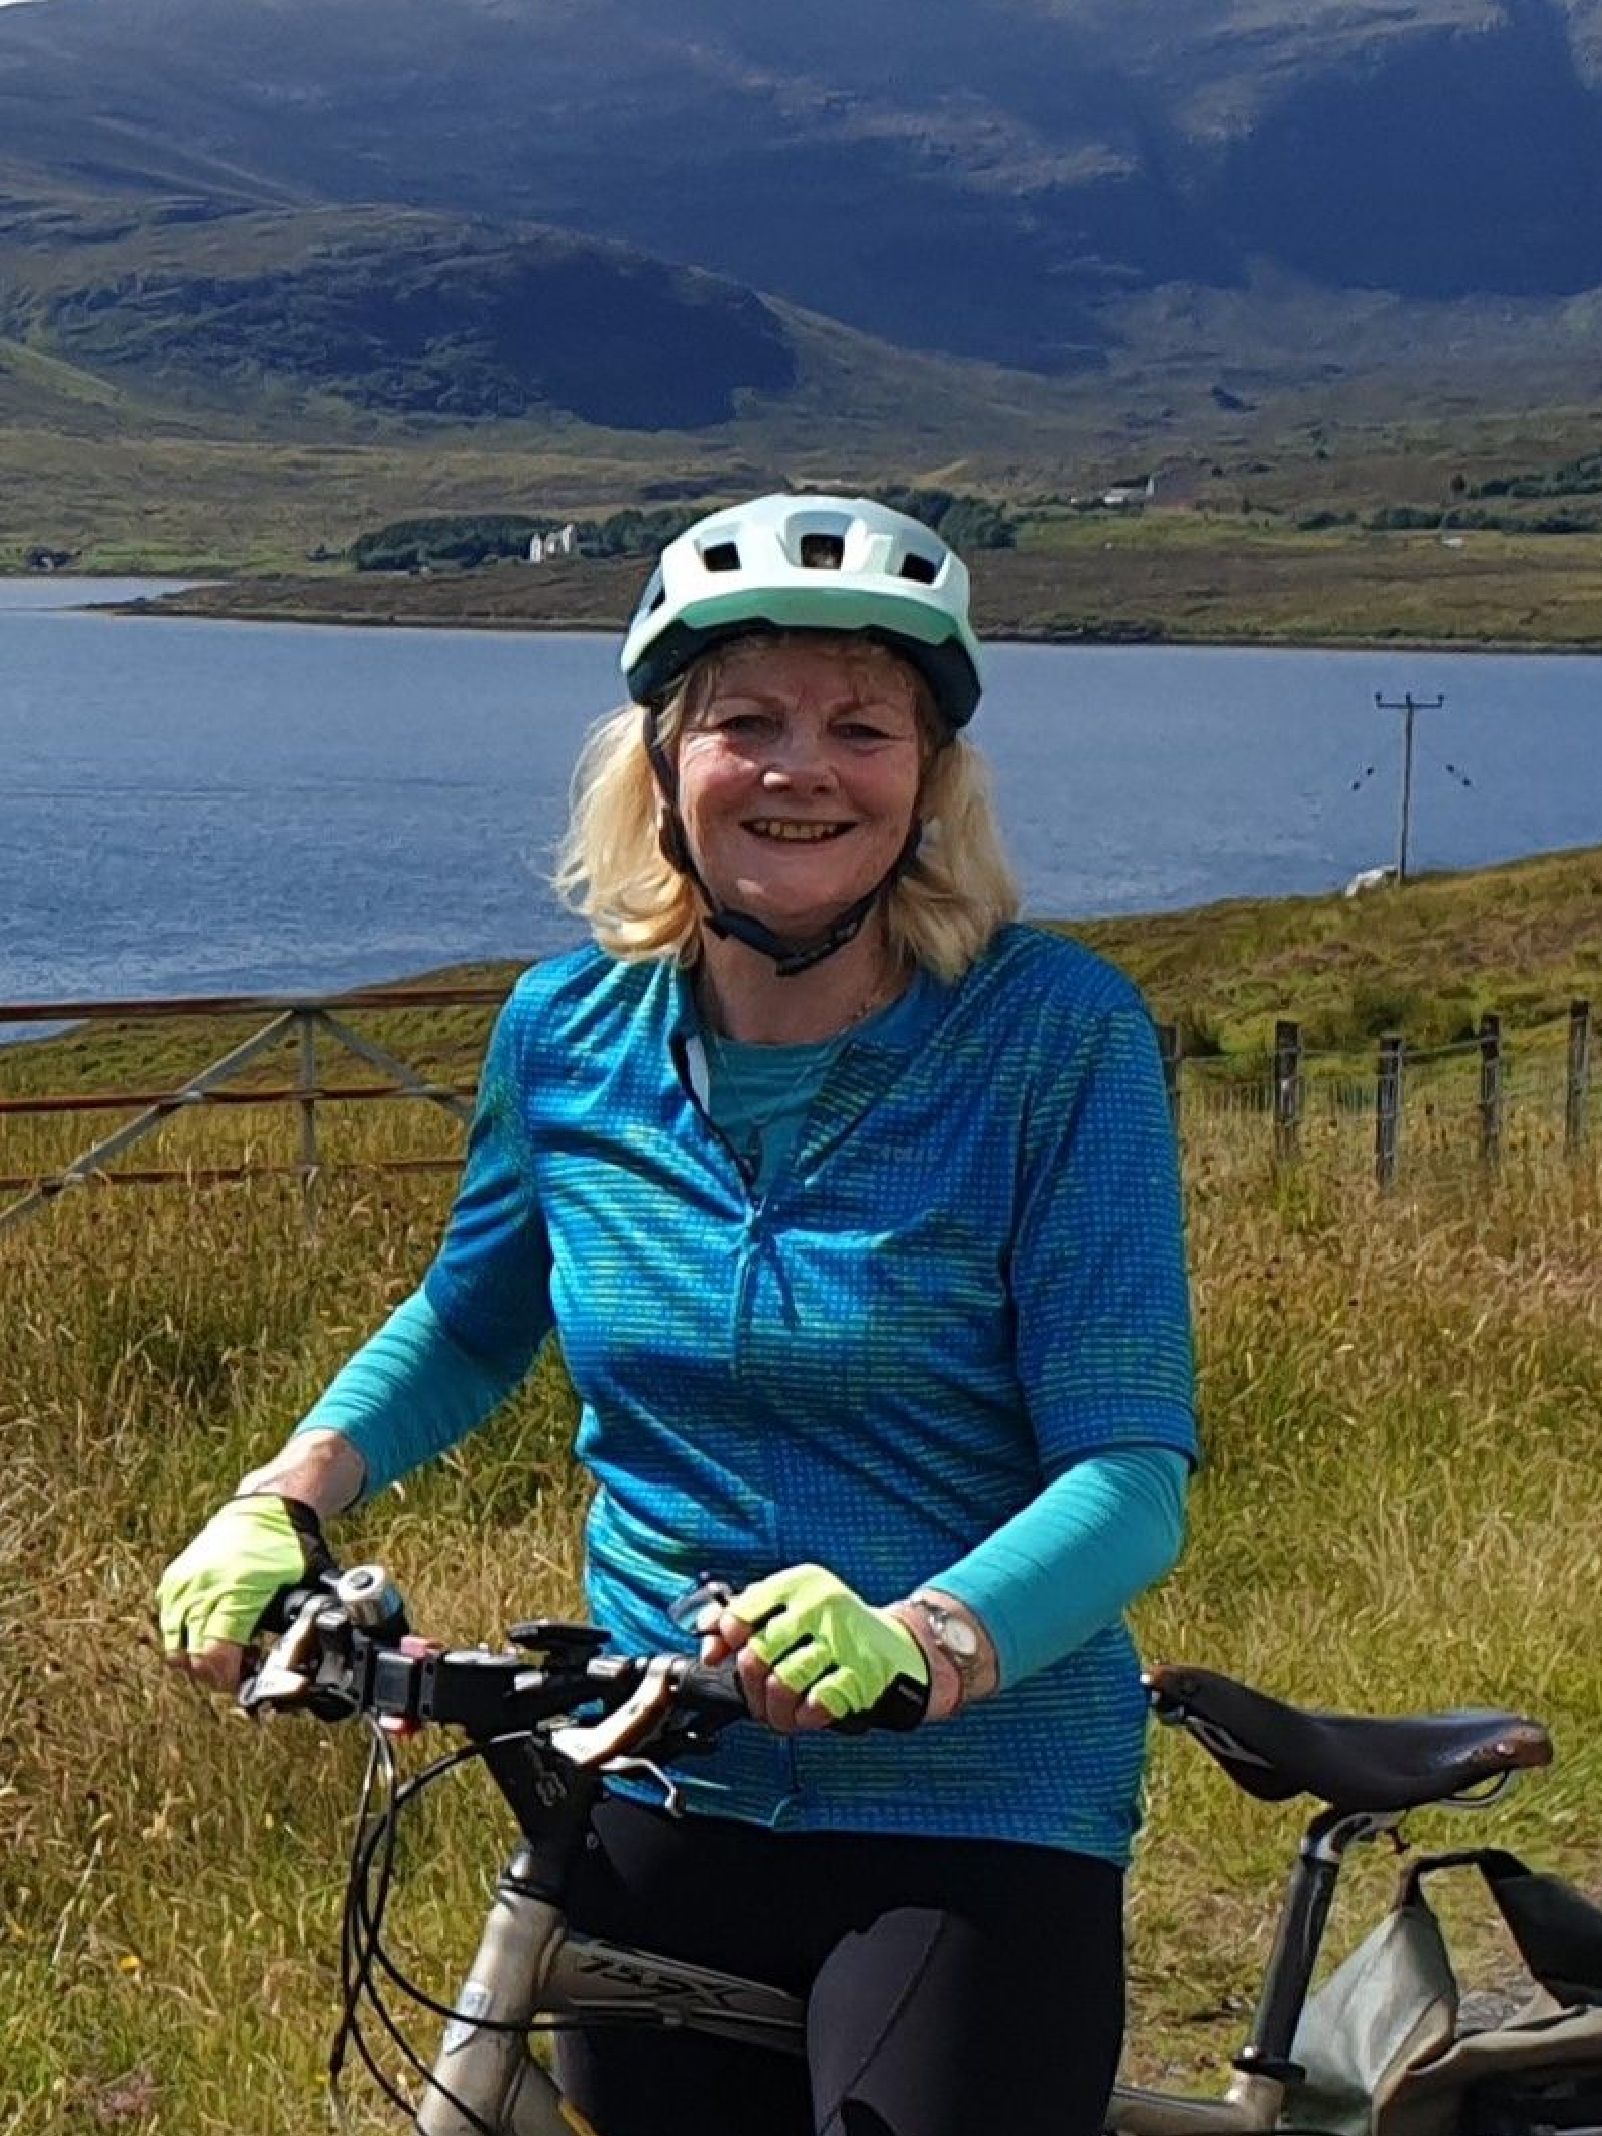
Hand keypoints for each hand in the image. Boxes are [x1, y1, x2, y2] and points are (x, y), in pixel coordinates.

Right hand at [157, 1495, 330, 1694]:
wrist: (266, 1506)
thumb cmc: (289, 1544)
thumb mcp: (307, 1584)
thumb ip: (307, 1619)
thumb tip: (322, 1652)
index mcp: (235, 1591)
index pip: (215, 1656)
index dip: (229, 1680)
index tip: (247, 1684)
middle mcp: (202, 1588)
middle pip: (193, 1659)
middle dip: (217, 1676)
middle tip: (241, 1673)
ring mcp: (183, 1584)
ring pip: (175, 1648)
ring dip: (200, 1660)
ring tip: (230, 1652)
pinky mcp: (174, 1580)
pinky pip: (171, 1625)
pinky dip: (187, 1638)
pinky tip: (216, 1632)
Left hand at [702, 1564, 928, 1733]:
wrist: (895, 1646)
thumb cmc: (831, 1628)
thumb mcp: (793, 1607)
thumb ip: (748, 1616)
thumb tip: (707, 1639)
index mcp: (798, 1583)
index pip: (739, 1614)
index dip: (724, 1643)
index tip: (726, 1657)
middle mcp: (820, 1604)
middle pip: (756, 1654)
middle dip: (751, 1686)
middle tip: (758, 1696)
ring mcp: (843, 1638)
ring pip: (782, 1683)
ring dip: (776, 1709)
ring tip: (782, 1711)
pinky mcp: (863, 1672)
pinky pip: (817, 1702)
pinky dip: (807, 1715)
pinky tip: (810, 1710)